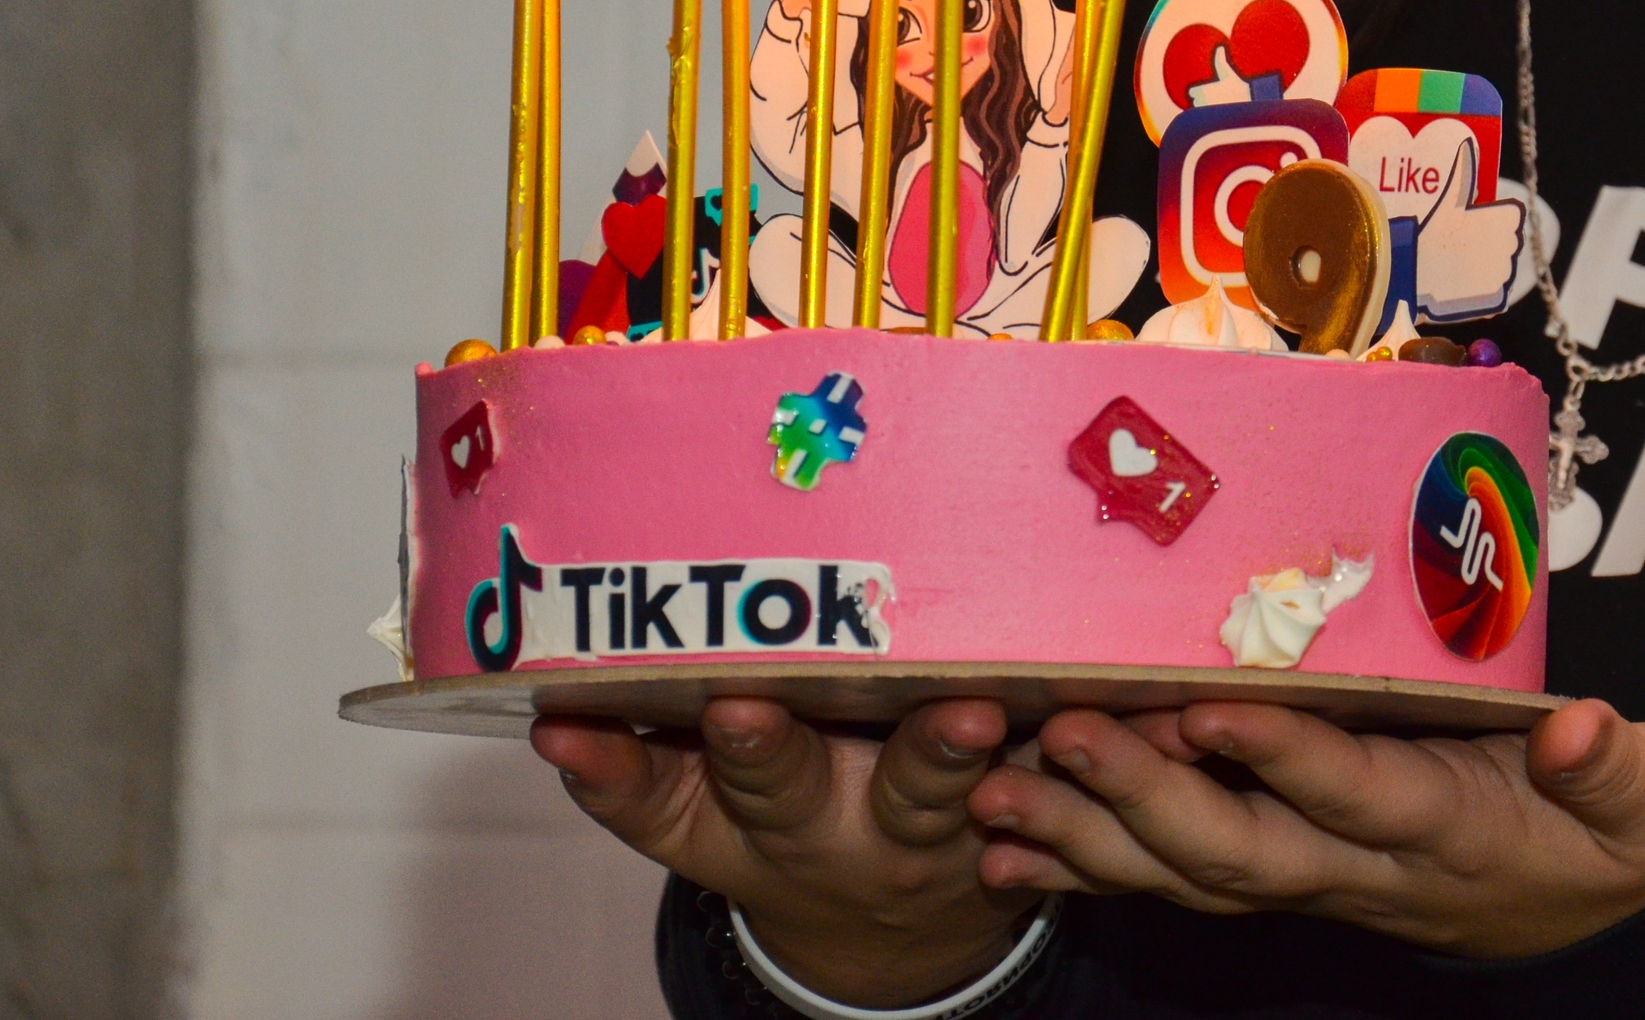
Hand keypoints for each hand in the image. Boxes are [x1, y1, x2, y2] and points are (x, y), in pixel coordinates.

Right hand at [532, 698, 1040, 1006]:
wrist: (903, 939)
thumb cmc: (789, 830)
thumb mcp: (705, 822)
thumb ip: (640, 764)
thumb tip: (545, 705)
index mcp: (728, 831)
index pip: (652, 804)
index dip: (609, 770)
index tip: (566, 725)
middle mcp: (815, 837)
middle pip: (782, 792)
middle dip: (762, 749)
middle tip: (745, 709)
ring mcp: (915, 836)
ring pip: (923, 794)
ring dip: (938, 750)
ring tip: (964, 715)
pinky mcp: (1005, 828)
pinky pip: (1040, 795)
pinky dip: (1064, 761)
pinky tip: (1099, 716)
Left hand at [965, 698, 1644, 959]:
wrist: (1581, 912)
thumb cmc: (1608, 830)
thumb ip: (1617, 771)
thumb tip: (1587, 731)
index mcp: (1447, 830)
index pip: (1359, 792)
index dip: (1286, 757)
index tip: (1212, 704)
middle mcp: (1358, 868)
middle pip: (1241, 846)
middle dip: (1149, 795)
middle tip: (1066, 731)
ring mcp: (1306, 880)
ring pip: (1182, 870)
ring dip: (1084, 836)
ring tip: (991, 796)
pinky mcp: (1270, 874)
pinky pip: (1163, 882)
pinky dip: (1078, 869)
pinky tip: (997, 852)